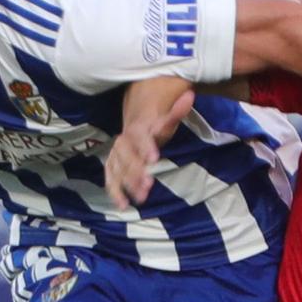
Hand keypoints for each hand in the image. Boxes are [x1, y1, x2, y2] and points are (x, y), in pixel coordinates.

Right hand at [105, 86, 196, 209]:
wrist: (135, 121)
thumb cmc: (154, 122)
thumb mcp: (166, 116)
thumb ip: (176, 111)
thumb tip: (190, 96)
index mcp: (137, 129)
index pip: (140, 137)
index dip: (145, 147)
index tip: (153, 159)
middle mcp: (124, 141)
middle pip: (127, 156)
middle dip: (136, 171)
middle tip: (148, 185)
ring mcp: (117, 154)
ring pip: (118, 169)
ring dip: (127, 183)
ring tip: (141, 198)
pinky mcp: (114, 165)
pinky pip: (111, 178)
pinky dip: (115, 191)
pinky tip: (123, 205)